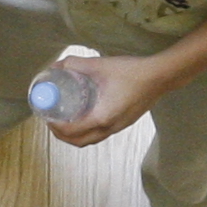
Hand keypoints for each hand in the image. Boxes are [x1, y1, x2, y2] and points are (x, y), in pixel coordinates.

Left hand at [43, 49, 159, 146]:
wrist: (159, 77)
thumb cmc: (131, 72)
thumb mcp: (99, 65)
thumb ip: (76, 64)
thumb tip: (58, 66)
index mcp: (101, 117)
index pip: (71, 131)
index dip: (54, 126)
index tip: (46, 116)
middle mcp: (109, 128)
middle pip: (78, 142)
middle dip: (61, 135)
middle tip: (52, 120)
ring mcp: (118, 128)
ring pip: (90, 140)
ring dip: (74, 135)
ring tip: (65, 120)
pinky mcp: (124, 124)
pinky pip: (100, 134)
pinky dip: (87, 131)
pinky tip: (84, 115)